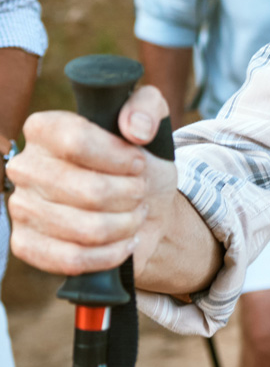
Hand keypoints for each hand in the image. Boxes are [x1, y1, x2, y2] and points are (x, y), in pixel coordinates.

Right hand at [7, 86, 177, 280]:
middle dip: (129, 194)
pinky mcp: (26, 245)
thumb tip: (135, 128)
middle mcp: (25, 166)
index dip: (118, 157)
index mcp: (44, 128)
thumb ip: (147, 107)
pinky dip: (110, 254)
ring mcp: (21, 208)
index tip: (139, 163)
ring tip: (136, 213)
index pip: (76, 141)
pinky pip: (72, 259)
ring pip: (86, 228)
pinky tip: (126, 241)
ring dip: (126, 224)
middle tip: (140, 191)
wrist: (139, 204)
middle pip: (88, 190)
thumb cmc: (139, 160)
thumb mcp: (151, 120)